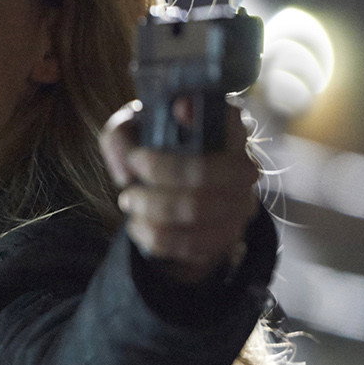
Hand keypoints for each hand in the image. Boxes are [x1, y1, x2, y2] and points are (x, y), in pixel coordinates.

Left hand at [100, 98, 259, 283]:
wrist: (168, 201)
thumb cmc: (153, 154)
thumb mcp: (132, 133)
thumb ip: (121, 135)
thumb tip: (128, 163)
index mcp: (225, 132)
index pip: (228, 122)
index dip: (199, 120)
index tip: (157, 133)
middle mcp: (242, 167)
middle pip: (203, 174)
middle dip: (157, 177)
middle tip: (129, 186)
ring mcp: (240, 205)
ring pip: (194, 211)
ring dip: (151, 209)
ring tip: (129, 203)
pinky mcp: (228, 237)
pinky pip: (190, 244)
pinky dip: (155, 236)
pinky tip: (138, 225)